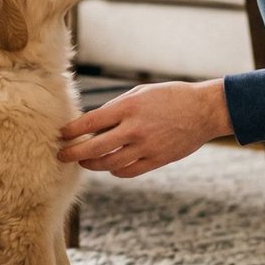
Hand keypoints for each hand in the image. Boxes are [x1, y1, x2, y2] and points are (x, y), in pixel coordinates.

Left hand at [58, 80, 232, 177]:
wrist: (203, 110)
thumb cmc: (170, 97)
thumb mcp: (140, 92)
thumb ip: (117, 107)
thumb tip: (94, 124)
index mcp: (128, 107)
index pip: (90, 122)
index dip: (71, 131)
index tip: (61, 135)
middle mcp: (134, 129)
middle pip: (94, 148)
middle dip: (73, 153)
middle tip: (61, 155)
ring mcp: (146, 147)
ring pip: (109, 164)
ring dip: (92, 164)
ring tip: (84, 162)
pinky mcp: (157, 160)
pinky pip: (128, 171)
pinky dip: (115, 171)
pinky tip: (111, 166)